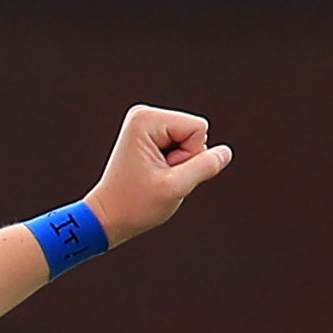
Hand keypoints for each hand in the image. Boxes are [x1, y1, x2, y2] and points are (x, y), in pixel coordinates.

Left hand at [84, 104, 231, 246]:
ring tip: (153, 175)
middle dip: (184, 159)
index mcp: (146, 119)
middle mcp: (144, 114)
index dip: (189, 156)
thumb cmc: (134, 205)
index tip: (160, 171)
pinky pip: (183, 146)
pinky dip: (173, 164)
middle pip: (196, 132)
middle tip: (156, 176)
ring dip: (179, 164)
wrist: (106, 218)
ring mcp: (146, 124)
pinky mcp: (150, 135)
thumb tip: (226, 152)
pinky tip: (152, 173)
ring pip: (192, 141)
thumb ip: (205, 166)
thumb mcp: (175, 188)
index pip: (199, 129)